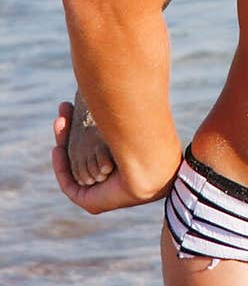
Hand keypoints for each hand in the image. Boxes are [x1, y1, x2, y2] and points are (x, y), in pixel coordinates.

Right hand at [52, 102, 166, 215]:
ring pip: (76, 166)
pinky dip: (62, 168)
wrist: (152, 163)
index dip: (86, 123)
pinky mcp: (93, 203)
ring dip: (65, 142)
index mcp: (131, 157)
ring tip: (59, 118)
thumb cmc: (148, 134)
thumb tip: (115, 82)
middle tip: (64, 107)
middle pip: (86, 153)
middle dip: (72, 129)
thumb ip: (124, 103)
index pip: (101, 141)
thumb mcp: (132, 114)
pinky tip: (57, 148)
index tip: (75, 102)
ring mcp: (106, 190)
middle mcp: (118, 174)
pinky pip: (71, 186)